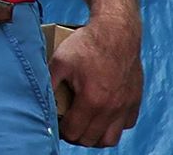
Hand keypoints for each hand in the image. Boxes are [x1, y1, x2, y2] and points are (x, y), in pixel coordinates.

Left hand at [49, 19, 142, 146]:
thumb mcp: (59, 61)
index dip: (61, 131)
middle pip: (92, 140)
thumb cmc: (86, 45)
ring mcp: (126, 106)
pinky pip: (126, 125)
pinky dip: (114, 125)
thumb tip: (37, 101)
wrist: (116, 32)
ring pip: (111, 138)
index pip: (74, 133)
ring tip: (84, 125)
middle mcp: (112, 108)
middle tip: (67, 125)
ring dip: (96, 136)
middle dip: (76, 136)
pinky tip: (102, 115)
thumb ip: (48, 83)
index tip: (56, 124)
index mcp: (92, 101)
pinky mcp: (135, 100)